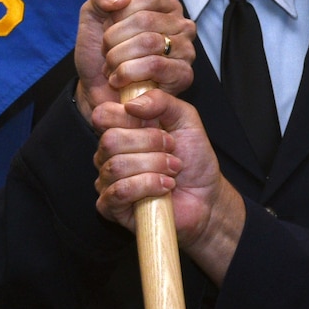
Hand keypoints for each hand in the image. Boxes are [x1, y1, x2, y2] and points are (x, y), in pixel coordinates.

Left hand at [74, 0, 194, 125]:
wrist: (96, 89)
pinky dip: (128, 73)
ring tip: (111, 67)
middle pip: (145, 20)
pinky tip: (119, 81)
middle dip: (115, 39)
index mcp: (165, 6)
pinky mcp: (184, 75)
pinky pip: (155, 65)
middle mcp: (182, 25)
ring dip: (119, 57)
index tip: (108, 29)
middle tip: (107, 53)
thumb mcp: (92, 15)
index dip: (119, 14)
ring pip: (149, 42)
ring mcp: (186, 50)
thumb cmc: (99, 52)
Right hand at [92, 90, 248, 283]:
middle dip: (150, 144)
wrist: (205, 196)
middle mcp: (108, 154)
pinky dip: (147, 186)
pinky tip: (165, 187)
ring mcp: (107, 180)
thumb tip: (132, 103)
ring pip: (116, 166)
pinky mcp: (110, 207)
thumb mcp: (185, 119)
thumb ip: (162, 101)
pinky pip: (119, 192)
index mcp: (121, 129)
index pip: (103, 115)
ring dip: (154, 166)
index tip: (160, 125)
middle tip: (172, 151)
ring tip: (172, 171)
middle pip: (110, 140)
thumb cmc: (193, 159)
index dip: (130, 117)